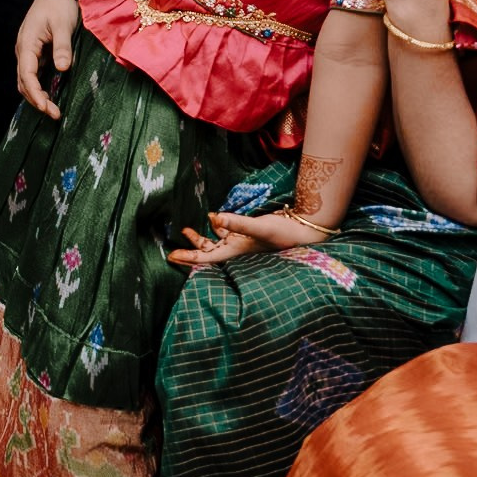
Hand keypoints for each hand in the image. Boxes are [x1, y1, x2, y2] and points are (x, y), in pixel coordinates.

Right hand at [14, 0, 89, 116]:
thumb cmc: (59, 4)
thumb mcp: (63, 24)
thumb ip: (62, 47)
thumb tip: (61, 69)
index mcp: (27, 43)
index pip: (27, 75)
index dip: (36, 94)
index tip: (48, 108)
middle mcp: (23, 49)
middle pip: (23, 81)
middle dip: (36, 100)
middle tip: (55, 114)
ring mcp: (28, 51)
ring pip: (26, 79)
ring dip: (37, 95)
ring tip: (53, 109)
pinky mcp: (35, 51)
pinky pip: (33, 73)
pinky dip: (39, 86)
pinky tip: (51, 93)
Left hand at [169, 208, 334, 266]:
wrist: (305, 230)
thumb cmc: (284, 232)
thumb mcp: (259, 227)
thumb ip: (237, 222)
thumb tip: (213, 217)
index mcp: (236, 253)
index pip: (206, 258)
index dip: (188, 258)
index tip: (170, 256)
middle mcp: (237, 250)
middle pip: (207, 253)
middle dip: (190, 251)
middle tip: (172, 249)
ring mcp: (242, 243)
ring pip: (215, 243)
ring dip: (201, 238)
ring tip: (185, 229)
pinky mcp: (248, 234)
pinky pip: (227, 233)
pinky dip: (217, 227)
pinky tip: (212, 218)